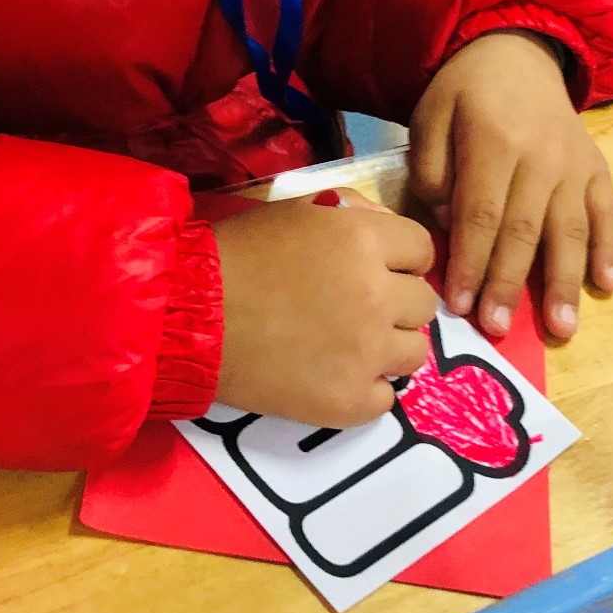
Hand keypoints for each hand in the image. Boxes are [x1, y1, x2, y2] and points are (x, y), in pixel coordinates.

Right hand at [212, 196, 437, 425]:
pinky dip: (364, 390)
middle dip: (396, 302)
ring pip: (414, 352)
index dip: (402, 259)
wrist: (189, 317)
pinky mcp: (349, 401)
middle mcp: (377, 295)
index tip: (380, 269)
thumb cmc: (238, 255)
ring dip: (387, 347)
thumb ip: (353, 213)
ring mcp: (367, 354)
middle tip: (355, 308)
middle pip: (422, 303)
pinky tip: (333, 376)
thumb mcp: (297, 210)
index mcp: (364, 241)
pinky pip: (386, 399)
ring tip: (347, 345)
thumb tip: (387, 228)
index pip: (423, 250)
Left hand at [408, 31, 612, 343]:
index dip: (472, 262)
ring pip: (570, 229)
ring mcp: (574, 163)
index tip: (460, 306)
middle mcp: (540, 155)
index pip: (481, 213)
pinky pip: (608, 212)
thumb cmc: (464, 94)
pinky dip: (611, 249)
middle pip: (524, 229)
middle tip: (499, 329)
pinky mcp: (597, 168)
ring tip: (562, 328)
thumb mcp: (430, 118)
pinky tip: (607, 286)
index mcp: (492, 140)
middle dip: (511, 283)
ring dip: (565, 282)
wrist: (516, 52)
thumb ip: (431, 172)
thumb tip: (447, 225)